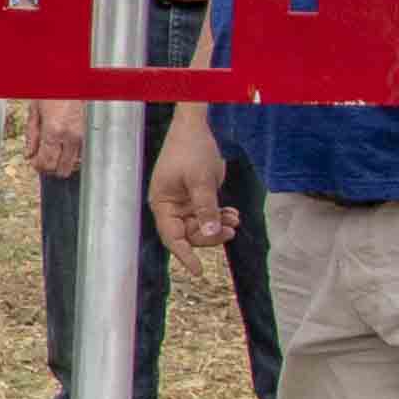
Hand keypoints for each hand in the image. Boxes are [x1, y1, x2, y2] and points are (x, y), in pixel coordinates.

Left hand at [32, 99, 88, 182]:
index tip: (34, 164)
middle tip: (42, 162)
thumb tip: (29, 154)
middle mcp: (70, 136)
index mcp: (53, 131)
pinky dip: (71, 156)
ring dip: (61, 163)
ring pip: (73, 163)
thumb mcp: (35, 111)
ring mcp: (81, 135)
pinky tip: (63, 149)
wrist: (72, 80)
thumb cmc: (53, 92)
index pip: (46, 162)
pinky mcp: (88, 134)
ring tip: (52, 155)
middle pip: (60, 167)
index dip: (39, 167)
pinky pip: (80, 153)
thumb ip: (32, 136)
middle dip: (49, 168)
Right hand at [147, 113, 232, 255]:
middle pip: (189, 234)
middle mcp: (170, 206)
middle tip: (231, 231)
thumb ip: (206, 207)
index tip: (198, 271)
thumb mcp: (201, 180)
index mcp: (162, 204)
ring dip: (218, 226)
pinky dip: (220, 215)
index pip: (172, 237)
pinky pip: (207, 214)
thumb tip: (210, 232)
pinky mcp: (195, 196)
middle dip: (210, 235)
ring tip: (235, 219)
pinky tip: (232, 212)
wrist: (195, 128)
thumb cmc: (190, 149)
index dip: (184, 255)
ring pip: (201, 225)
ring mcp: (183, 202)